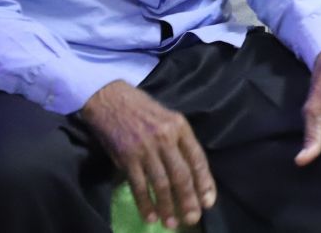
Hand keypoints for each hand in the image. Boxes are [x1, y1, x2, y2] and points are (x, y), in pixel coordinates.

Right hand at [79, 80, 215, 228]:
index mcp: (180, 128)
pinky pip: (139, 186)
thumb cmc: (142, 110)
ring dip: (167, 206)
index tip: (209, 202)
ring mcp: (146, 149)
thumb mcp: (169, 119)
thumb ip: (179, 142)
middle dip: (188, 199)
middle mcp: (166, 138)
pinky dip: (145, 203)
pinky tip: (150, 216)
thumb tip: (190, 173)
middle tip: (192, 218)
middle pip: (181, 175)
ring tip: (171, 223)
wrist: (111, 100)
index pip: (198, 159)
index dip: (205, 182)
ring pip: (161, 183)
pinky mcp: (126, 158)